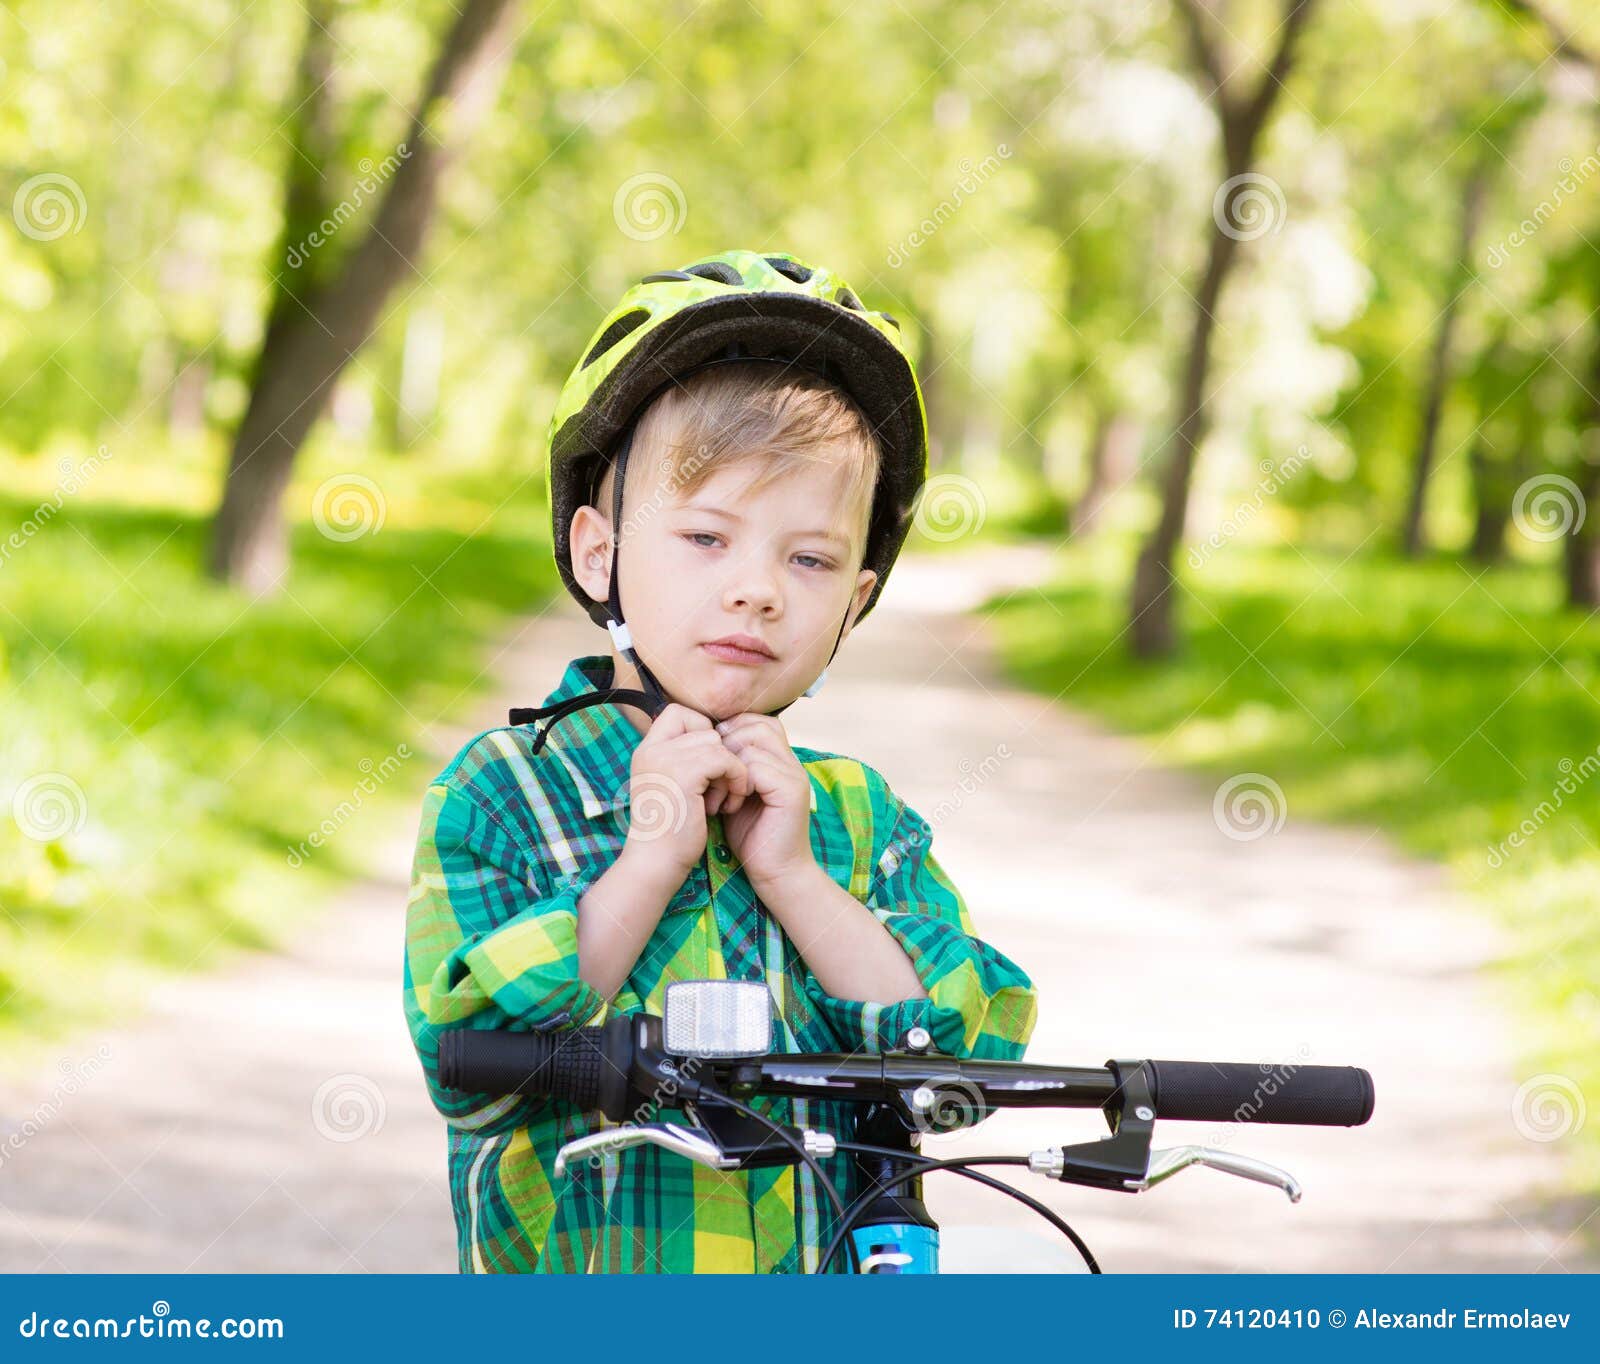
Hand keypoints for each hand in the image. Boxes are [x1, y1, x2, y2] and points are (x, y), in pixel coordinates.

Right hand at [624, 703, 750, 878]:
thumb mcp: (671, 786)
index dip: (701, 731)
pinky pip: (726, 759)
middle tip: (717, 789)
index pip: (678, 713)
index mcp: (646, 750)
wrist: (656, 864)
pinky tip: (728, 803)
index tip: (709, 765)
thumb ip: (683, 759)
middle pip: (704, 727)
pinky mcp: (685, 773)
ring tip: (721, 799)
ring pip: (718, 743)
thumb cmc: (669, 832)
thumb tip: (715, 738)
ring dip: (729, 770)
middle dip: (720, 756)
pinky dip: (736, 779)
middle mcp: (652, 749)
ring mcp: (666, 758)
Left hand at [714, 714, 816, 893]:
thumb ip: (726, 768)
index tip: (707, 759)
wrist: (775, 873)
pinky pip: (758, 767)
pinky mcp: (791, 791)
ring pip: (754, 742)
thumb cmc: (750, 836)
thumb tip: (696, 744)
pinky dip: (738, 783)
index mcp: (778, 759)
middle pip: (756, 724)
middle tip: (710, 776)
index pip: (755, 721)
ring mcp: (794, 774)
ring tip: (719, 794)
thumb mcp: (733, 793)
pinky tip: (730, 806)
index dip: (728, 732)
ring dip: (729, 764)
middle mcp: (790, 761)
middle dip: (725, 745)